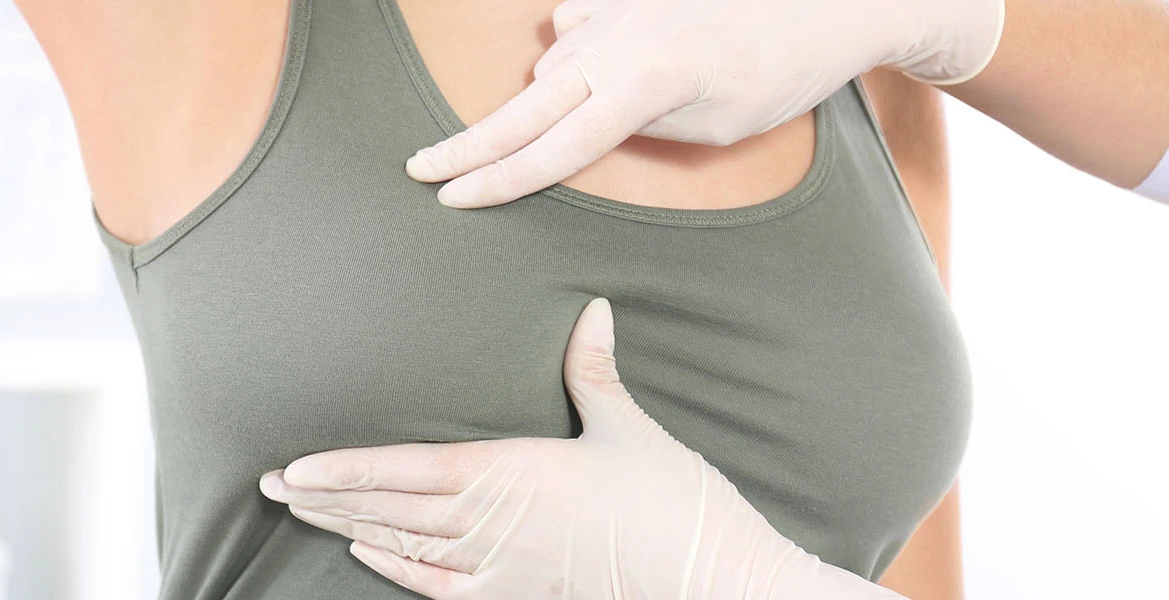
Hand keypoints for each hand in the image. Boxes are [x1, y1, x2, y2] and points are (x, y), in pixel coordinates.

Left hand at [259, 298, 902, 598]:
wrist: (711, 580)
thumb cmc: (672, 505)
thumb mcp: (630, 429)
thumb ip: (594, 371)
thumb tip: (590, 309)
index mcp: (509, 473)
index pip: (403, 471)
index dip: (342, 472)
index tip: (294, 467)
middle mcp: (490, 523)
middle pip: (387, 510)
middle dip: (325, 497)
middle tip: (271, 484)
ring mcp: (498, 567)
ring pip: (402, 546)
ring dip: (346, 529)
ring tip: (299, 512)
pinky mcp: (514, 596)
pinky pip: (438, 587)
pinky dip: (395, 570)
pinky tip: (364, 554)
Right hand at [407, 0, 1004, 208]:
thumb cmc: (784, 72)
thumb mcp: (716, 127)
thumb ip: (640, 128)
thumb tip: (588, 123)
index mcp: (640, 86)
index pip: (551, 150)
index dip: (497, 181)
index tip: (452, 200)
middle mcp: (616, 42)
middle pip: (523, 107)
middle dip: (468, 145)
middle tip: (419, 169)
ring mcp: (617, 9)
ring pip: (551, 67)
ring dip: (544, 102)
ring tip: (544, 131)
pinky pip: (575, 25)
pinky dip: (575, 49)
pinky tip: (592, 59)